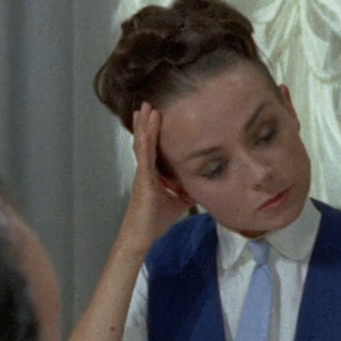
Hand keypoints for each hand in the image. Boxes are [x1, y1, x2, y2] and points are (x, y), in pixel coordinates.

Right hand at [122, 103, 193, 246]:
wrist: (141, 237)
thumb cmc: (154, 221)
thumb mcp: (177, 203)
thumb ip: (186, 192)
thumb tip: (200, 185)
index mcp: (151, 175)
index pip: (152, 149)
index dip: (152, 132)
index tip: (155, 115)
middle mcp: (145, 172)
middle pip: (145, 142)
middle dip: (146, 123)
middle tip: (148, 104)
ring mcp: (143, 175)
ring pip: (142, 145)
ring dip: (144, 126)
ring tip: (145, 108)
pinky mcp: (143, 181)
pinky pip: (144, 157)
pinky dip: (146, 141)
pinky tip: (147, 129)